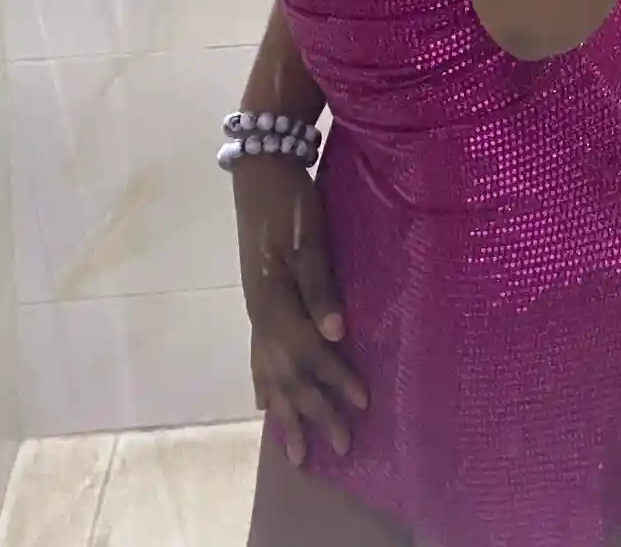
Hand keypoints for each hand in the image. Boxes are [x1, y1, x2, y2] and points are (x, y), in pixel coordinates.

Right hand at [233, 158, 366, 465]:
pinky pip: (257, 356)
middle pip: (290, 375)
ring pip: (270, 373)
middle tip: (341, 448)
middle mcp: (262, 314)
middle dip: (315, 413)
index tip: (363, 404)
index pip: (310, 354)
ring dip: (286, 413)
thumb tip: (336, 335)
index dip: (336, 380)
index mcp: (276, 301)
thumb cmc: (290, 201)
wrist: (261, 169)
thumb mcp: (308, 238)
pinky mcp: (258, 299)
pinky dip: (262, 384)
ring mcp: (257, 309)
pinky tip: (263, 405)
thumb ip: (320, 286)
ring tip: (295, 451)